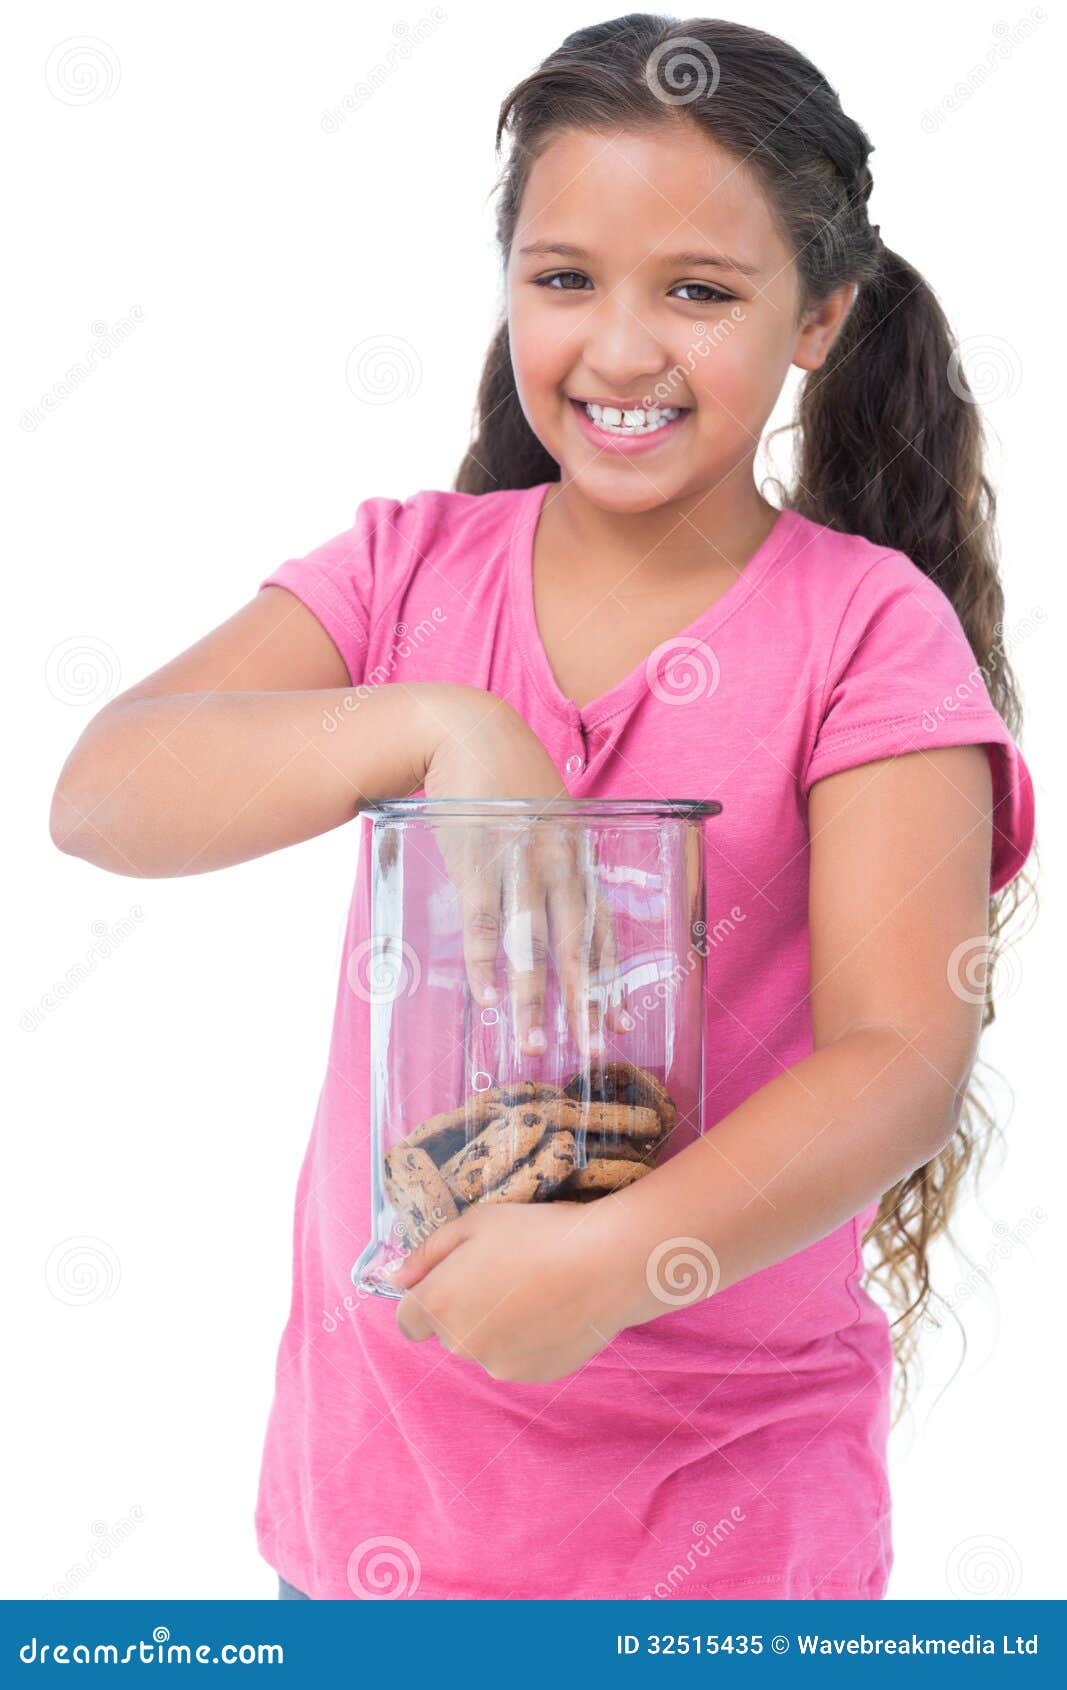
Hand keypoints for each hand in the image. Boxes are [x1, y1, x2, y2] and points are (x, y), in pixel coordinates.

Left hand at [386, 1198, 641, 1382]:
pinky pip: (517, 1358)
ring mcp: (498, 1365)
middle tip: (503, 1274)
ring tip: (534, 1290)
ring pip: (484, 1346)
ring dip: (495, 1326)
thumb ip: (427, 1253)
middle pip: (448, 1332)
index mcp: (439, 1304)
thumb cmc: (536, 1232)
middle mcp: (461, 1344)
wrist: (605, 1263)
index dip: (426, 1299)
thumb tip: (397, 1278)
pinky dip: (526, 1340)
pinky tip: (553, 1309)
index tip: (455, 1278)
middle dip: (465, 1308)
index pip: (407, 1320)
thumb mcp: (474, 1223)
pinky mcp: (532, 1376)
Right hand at [421, 688, 631, 1060]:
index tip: (622, 1024)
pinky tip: (487, 998)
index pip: (603, 930)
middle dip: (584, 1005)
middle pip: (578, 948)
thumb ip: (557, 860)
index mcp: (579, 857)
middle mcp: (560, 865)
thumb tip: (556, 906)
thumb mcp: (548, 815)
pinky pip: (485, 922)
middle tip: (590, 1055)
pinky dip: (485, 962)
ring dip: (533, 1000)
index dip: (612, 980)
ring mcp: (521, 864)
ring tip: (532, 1046)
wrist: (465, 729)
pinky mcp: (479, 861)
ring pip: (533, 945)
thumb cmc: (506, 775)